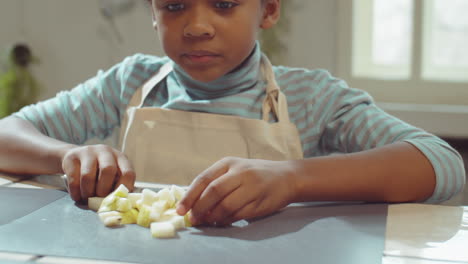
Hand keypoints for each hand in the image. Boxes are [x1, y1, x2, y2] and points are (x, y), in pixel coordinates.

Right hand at [61, 144, 135, 202]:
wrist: (75, 158)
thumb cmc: (98, 172)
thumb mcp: (111, 175)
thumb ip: (116, 186)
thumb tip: (119, 204)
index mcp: (120, 157)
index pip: (128, 173)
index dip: (124, 189)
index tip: (117, 199)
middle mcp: (106, 151)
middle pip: (108, 170)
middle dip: (103, 190)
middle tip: (99, 200)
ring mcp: (88, 152)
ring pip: (88, 176)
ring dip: (87, 193)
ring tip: (87, 200)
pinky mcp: (72, 157)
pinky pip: (73, 178)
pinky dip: (76, 192)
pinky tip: (77, 197)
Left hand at [176, 157, 295, 225]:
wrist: (287, 176)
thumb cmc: (254, 174)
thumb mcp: (234, 169)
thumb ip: (215, 182)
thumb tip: (191, 202)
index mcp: (229, 163)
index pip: (204, 179)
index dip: (190, 196)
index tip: (180, 210)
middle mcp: (241, 173)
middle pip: (214, 192)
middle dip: (199, 209)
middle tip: (193, 219)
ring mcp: (252, 187)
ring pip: (225, 206)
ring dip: (213, 217)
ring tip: (207, 221)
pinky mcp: (260, 202)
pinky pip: (238, 215)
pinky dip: (226, 220)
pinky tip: (222, 221)